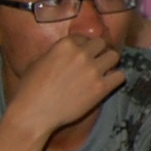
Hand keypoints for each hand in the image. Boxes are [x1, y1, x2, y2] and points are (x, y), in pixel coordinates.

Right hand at [4, 30, 126, 138]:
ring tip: (102, 72)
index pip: (83, 38)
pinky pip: (120, 76)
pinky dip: (115, 79)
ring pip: (114, 56)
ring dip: (109, 63)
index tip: (80, 57)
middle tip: (94, 62)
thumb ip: (55, 53)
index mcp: (65, 44)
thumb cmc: (30, 89)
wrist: (33, 113)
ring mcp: (93, 70)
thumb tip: (63, 53)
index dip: (82, 48)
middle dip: (98, 52)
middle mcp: (81, 54)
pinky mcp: (101, 88)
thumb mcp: (38, 62)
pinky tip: (107, 84)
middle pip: (101, 43)